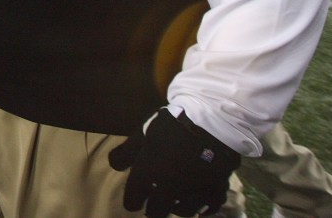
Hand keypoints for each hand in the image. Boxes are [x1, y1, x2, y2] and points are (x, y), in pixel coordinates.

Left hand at [108, 108, 240, 216]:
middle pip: (157, 212)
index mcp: (148, 175)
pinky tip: (199, 203)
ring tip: (174, 200)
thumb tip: (115, 165)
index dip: (132, 201)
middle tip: (154, 203)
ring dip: (176, 207)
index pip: (133, 201)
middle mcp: (169, 190)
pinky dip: (202, 207)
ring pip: (182, 211)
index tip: (134, 200)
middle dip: (153, 208)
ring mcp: (194, 192)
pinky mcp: (216, 191)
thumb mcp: (143, 134)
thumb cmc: (172, 125)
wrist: (213, 122)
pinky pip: (208, 208)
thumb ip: (126, 152)